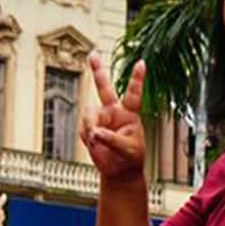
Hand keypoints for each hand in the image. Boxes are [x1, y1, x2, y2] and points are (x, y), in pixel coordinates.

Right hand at [79, 52, 147, 181]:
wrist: (119, 170)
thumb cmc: (130, 158)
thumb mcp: (127, 150)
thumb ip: (111, 140)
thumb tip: (95, 132)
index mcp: (130, 114)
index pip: (133, 94)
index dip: (136, 79)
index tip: (142, 62)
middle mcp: (114, 112)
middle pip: (104, 88)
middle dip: (98, 72)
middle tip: (92, 55)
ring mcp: (100, 119)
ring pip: (88, 114)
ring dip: (90, 128)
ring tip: (97, 142)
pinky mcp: (89, 128)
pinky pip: (83, 128)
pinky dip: (86, 138)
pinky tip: (94, 145)